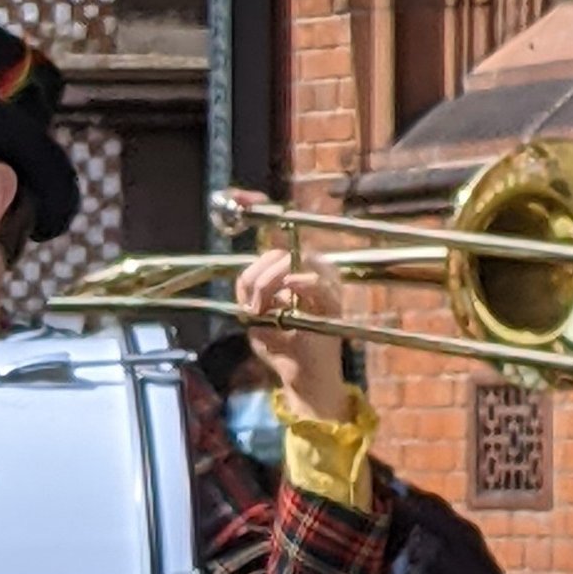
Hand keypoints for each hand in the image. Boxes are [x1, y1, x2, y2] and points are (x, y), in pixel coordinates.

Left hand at [229, 191, 349, 421]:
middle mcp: (314, 268)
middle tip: (252, 304)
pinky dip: (297, 285)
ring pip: (292, 263)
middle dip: (257, 277)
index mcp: (295, 268)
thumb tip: (245, 276)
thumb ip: (250, 291)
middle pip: (278, 251)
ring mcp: (326, 282)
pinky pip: (314, 281)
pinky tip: (287, 295)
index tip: (239, 197)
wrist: (305, 377)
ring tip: (264, 310)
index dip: (257, 205)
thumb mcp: (256, 316)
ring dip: (269, 285)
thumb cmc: (282, 346)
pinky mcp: (333, 300)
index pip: (278, 232)